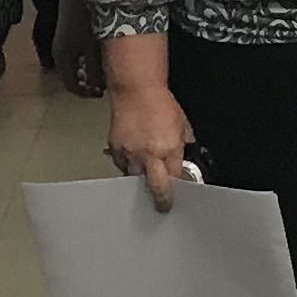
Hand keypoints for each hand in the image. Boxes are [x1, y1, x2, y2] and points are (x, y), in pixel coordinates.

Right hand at [106, 81, 194, 210]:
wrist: (136, 89)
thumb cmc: (160, 103)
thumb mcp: (181, 126)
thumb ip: (179, 146)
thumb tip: (179, 162)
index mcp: (168, 149)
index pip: (173, 180)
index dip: (174, 190)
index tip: (173, 198)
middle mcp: (149, 155)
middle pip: (155, 188)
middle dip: (159, 200)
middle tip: (161, 207)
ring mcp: (130, 153)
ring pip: (135, 179)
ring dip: (141, 180)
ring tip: (145, 176)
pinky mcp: (116, 149)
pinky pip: (122, 165)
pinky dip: (128, 165)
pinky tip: (132, 158)